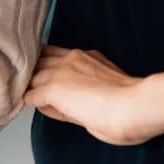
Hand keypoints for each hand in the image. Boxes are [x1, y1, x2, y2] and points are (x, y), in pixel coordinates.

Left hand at [23, 46, 163, 145]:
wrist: (135, 105)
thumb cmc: (131, 105)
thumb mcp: (105, 90)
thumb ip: (84, 93)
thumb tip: (68, 103)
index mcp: (87, 57)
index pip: (57, 56)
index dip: (49, 68)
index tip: (46, 80)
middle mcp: (73, 58)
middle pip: (41, 60)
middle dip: (35, 73)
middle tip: (31, 87)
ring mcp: (62, 72)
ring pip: (33, 75)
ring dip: (31, 86)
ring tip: (27, 97)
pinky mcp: (54, 88)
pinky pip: (31, 94)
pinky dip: (30, 101)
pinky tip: (30, 106)